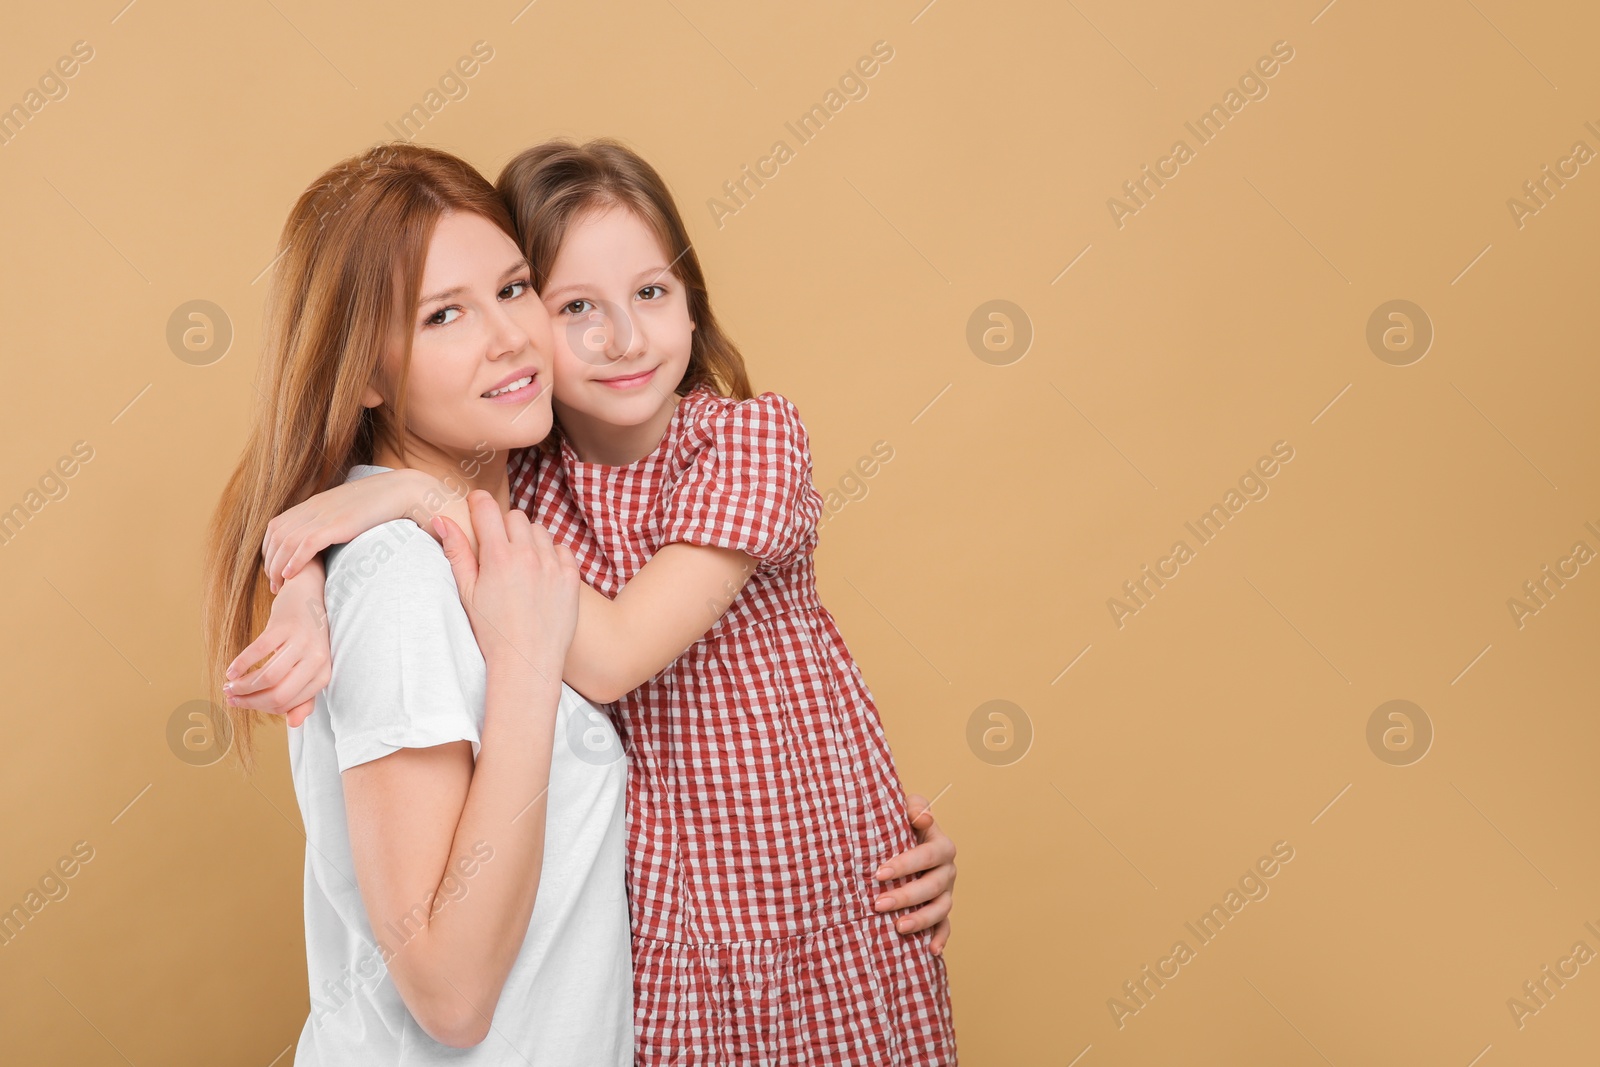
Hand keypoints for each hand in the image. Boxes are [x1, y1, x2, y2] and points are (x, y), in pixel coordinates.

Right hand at [224, 560, 330, 726]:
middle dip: (250, 701)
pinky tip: (231, 669)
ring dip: (242, 685)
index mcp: (324, 674)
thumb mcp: (310, 667)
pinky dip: (241, 663)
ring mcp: (302, 641)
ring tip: (229, 685)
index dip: (261, 707)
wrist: (310, 594)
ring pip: (268, 676)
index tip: (242, 704)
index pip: (288, 703)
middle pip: (278, 694)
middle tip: (231, 698)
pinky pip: (259, 651)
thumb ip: (303, 697)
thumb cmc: (307, 637)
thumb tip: (293, 724)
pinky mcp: (285, 625)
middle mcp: (317, 659)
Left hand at [263, 469, 438, 592]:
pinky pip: (305, 545)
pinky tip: (290, 575)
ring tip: (279, 585)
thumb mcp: (348, 510)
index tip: (274, 568)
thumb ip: (334, 520)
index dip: (269, 548)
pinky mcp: (337, 525)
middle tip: (273, 584)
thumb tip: (329, 539)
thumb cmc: (381, 504)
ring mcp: (324, 515)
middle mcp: (314, 508)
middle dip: (270, 562)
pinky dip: (293, 561)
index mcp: (315, 504)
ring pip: (286, 542)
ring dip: (277, 566)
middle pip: (277, 536)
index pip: (277, 525)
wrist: (402, 490)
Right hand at [435, 490, 578, 674]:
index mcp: (498, 557)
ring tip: (520, 564)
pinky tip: (540, 574)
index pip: (487, 509)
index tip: (476, 505)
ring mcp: (552, 565)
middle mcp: (528, 555)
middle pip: (516, 517)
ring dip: (528, 539)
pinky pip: (562, 549)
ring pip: (540, 531)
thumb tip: (442, 520)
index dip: (479, 503)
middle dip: (504, 525)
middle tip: (498, 548)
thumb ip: (457, 553)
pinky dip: (551, 555)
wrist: (527, 661)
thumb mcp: (467, 593)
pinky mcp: (571, 577)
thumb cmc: (492, 632)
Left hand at [872, 792, 955, 953]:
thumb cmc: (903, 824)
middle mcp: (947, 870)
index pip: (927, 855)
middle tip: (878, 904)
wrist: (906, 840)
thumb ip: (915, 807)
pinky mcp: (942, 910)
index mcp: (941, 846)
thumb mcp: (909, 809)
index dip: (905, 865)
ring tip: (898, 928)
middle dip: (906, 896)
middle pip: (932, 886)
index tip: (879, 873)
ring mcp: (946, 892)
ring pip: (940, 909)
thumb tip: (922, 817)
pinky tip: (930, 951)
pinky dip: (940, 939)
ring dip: (921, 920)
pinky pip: (945, 926)